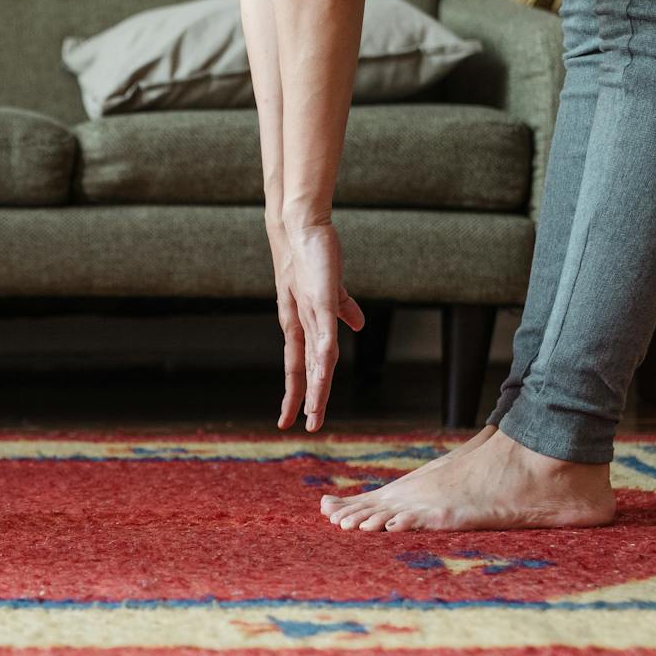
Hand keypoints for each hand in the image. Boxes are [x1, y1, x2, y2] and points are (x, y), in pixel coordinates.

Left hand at [268, 220, 364, 432]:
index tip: (295, 416)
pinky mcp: (319, 303)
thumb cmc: (311, 257)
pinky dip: (323, 360)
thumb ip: (342, 309)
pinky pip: (324, 337)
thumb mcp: (328, 291)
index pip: (299, 366)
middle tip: (304, 428)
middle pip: (303, 371)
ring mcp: (309, 316)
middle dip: (303, 400)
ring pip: (314, 361)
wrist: (300, 228)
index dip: (298, 392)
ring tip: (313, 415)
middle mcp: (301, 326)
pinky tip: (323, 380)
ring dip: (315, 389)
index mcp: (302, 326)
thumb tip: (359, 325)